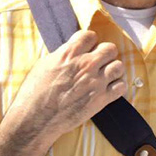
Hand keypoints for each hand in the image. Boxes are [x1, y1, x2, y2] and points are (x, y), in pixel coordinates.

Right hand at [7, 30, 125, 152]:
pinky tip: (108, 89)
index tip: (87, 48)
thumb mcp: (44, 64)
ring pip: (119, 66)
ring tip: (104, 75)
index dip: (89, 42)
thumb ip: (63, 55)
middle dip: (104, 54)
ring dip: (112, 70)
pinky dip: (117, 87)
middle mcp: (86, 65)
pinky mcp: (101, 99)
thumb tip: (72, 51)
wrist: (36, 120)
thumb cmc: (34, 93)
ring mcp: (95, 82)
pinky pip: (121, 86)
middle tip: (98, 62)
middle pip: (110, 48)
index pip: (90, 35)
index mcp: (70, 53)